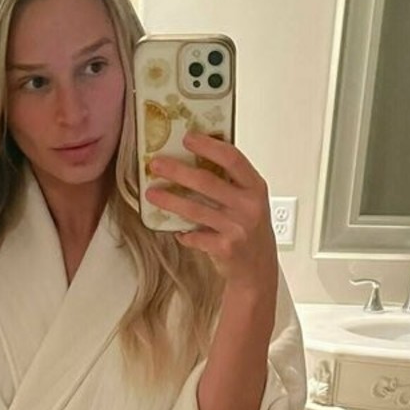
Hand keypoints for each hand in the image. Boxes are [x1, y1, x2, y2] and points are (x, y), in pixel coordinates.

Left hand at [144, 133, 278, 300]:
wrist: (258, 270)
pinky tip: (176, 231)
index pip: (232, 159)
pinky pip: (194, 236)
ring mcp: (237, 228)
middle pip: (207, 181)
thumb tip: (194, 159)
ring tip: (151, 193)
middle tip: (156, 164)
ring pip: (195, 209)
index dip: (209, 146)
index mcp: (255, 187)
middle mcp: (249, 206)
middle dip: (177, 171)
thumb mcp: (250, 202)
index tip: (188, 138)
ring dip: (169, 200)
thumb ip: (231, 183)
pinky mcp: (225, 248)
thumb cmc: (250, 231)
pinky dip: (183, 234)